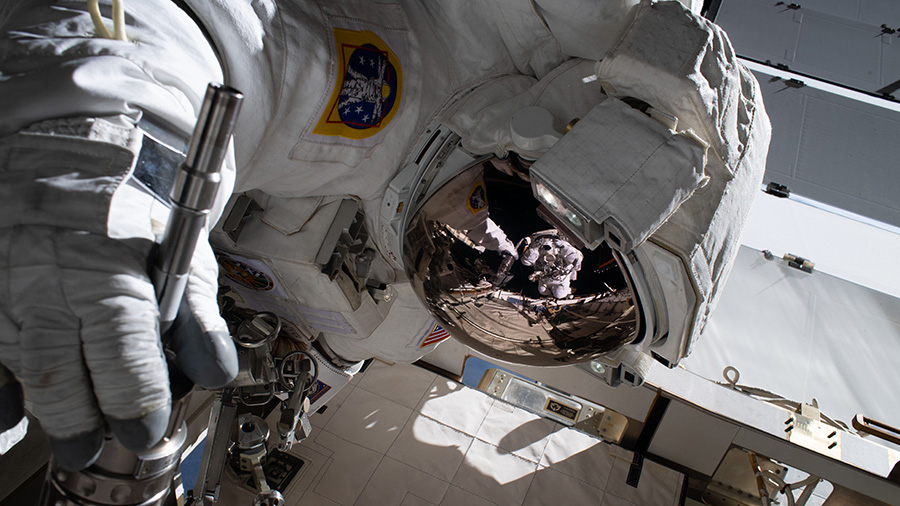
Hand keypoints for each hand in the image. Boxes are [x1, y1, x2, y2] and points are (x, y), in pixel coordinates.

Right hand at [0, 225, 236, 470]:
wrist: (68, 161)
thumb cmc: (131, 211)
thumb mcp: (181, 255)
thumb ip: (197, 317)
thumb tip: (214, 371)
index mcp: (110, 276)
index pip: (122, 353)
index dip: (135, 401)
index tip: (144, 432)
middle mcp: (51, 285)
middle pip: (58, 374)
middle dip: (79, 424)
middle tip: (95, 445)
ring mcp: (8, 291)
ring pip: (21, 368)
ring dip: (46, 409)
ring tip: (73, 432)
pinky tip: (13, 409)